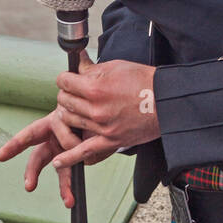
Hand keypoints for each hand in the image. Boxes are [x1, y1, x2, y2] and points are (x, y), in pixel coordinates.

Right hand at [0, 107, 116, 207]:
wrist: (108, 118)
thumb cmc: (95, 113)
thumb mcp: (88, 119)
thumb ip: (80, 133)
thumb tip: (78, 151)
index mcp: (55, 120)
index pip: (33, 133)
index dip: (16, 144)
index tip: (1, 157)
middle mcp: (55, 137)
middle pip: (38, 155)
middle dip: (32, 171)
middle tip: (28, 186)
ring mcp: (62, 150)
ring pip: (57, 169)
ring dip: (63, 184)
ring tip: (67, 200)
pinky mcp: (72, 160)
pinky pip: (68, 176)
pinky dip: (69, 188)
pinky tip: (69, 200)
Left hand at [53, 50, 160, 169]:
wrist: (166, 101)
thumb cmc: (144, 81)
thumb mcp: (117, 67)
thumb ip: (92, 67)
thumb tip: (77, 61)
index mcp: (96, 87)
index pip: (64, 82)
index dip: (65, 78)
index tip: (69, 79)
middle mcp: (95, 108)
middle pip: (64, 101)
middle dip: (66, 94)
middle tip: (74, 92)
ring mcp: (101, 126)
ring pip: (69, 121)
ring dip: (67, 114)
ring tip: (74, 110)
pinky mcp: (109, 141)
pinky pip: (83, 151)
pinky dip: (68, 158)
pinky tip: (57, 161)